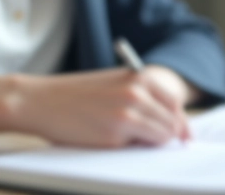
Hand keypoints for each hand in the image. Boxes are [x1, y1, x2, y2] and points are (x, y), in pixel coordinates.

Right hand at [8, 68, 191, 147]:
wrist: (40, 100)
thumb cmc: (75, 95)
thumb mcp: (113, 84)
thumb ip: (141, 97)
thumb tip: (170, 125)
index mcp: (138, 77)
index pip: (175, 104)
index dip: (181, 123)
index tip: (184, 136)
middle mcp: (137, 93)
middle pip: (173, 123)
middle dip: (167, 136)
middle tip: (152, 141)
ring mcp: (128, 114)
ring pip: (161, 137)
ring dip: (150, 142)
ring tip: (124, 136)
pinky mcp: (115, 135)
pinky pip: (138, 147)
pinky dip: (130, 147)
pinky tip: (108, 138)